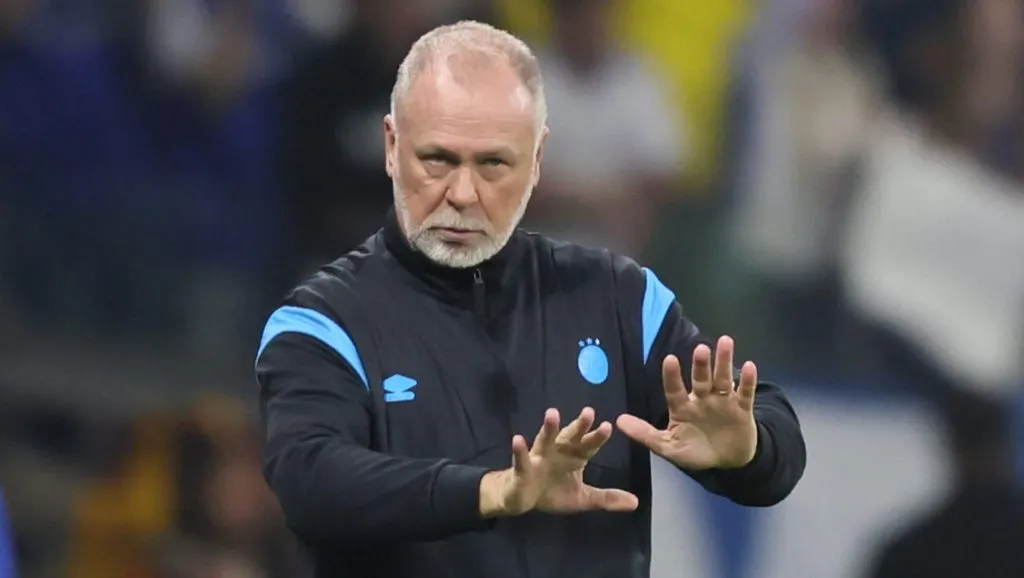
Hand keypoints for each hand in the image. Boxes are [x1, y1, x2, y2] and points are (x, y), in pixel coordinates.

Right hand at [479, 407, 638, 516]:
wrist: (521, 498)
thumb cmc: (552, 492)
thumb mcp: (582, 498)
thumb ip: (606, 498)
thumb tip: (635, 502)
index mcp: (574, 457)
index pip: (588, 445)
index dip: (597, 437)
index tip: (608, 426)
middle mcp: (558, 451)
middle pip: (570, 436)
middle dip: (579, 425)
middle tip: (589, 412)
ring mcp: (539, 457)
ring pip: (545, 440)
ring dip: (549, 428)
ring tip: (552, 414)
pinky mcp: (522, 468)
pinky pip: (522, 458)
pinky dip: (519, 450)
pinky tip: (518, 439)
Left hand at [616, 336, 757, 469]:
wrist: (728, 462)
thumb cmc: (695, 452)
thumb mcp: (668, 447)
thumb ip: (645, 434)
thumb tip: (618, 421)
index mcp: (682, 407)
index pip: (675, 389)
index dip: (672, 376)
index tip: (669, 359)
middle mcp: (702, 399)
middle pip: (701, 379)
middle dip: (701, 364)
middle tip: (701, 348)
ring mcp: (722, 402)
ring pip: (723, 379)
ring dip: (724, 362)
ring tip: (725, 343)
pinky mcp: (742, 409)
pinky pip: (744, 393)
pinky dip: (746, 381)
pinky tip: (749, 366)